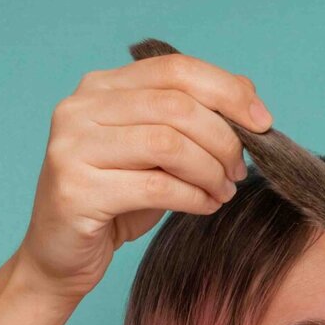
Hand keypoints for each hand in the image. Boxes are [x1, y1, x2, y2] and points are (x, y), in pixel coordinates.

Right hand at [9, 52, 272, 301]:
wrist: (62, 255)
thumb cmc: (118, 199)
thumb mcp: (159, 152)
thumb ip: (191, 117)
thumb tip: (247, 92)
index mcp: (101, 87)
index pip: (175, 69)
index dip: (227, 91)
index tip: (262, 123)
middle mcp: (80, 108)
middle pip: (177, 106)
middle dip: (224, 140)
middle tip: (238, 171)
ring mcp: (73, 147)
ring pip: (169, 144)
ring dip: (211, 171)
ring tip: (223, 191)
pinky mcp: (76, 189)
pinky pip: (156, 187)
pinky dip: (194, 197)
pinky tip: (205, 206)